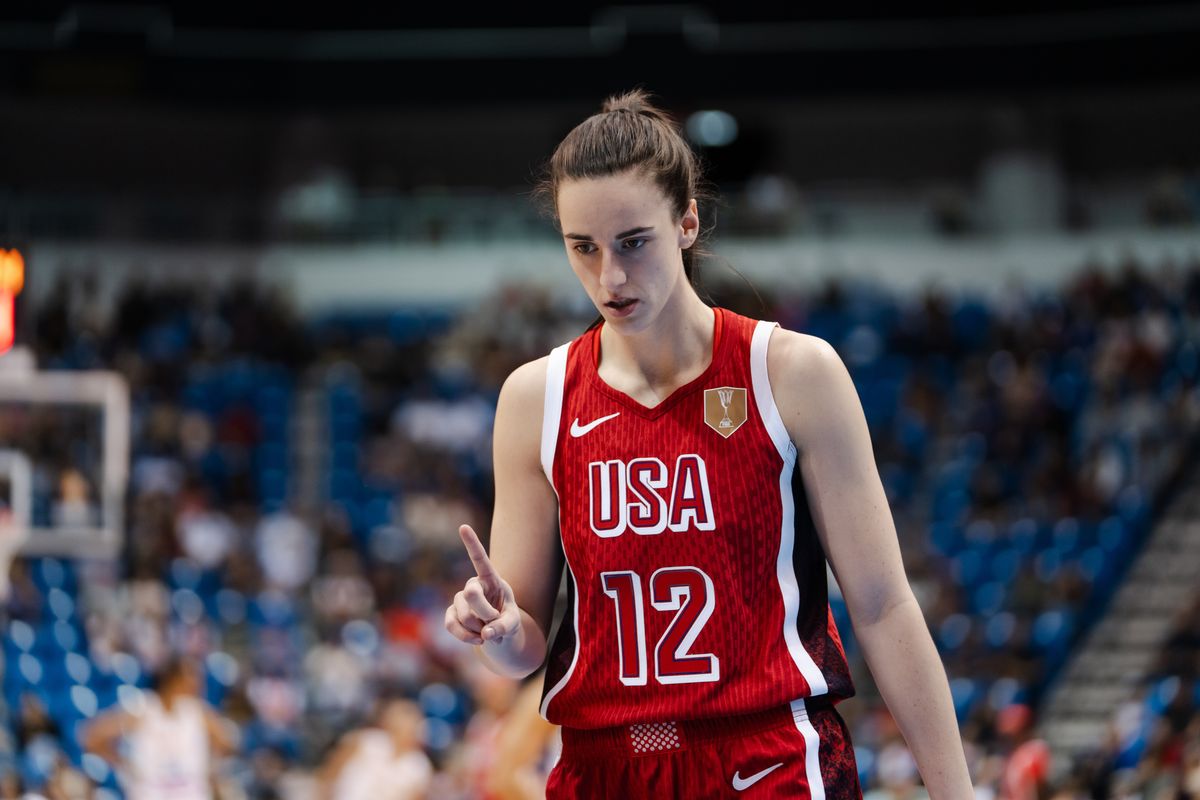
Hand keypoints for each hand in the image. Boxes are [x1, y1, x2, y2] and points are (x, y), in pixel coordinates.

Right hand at [445, 523, 522, 645]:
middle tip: (495, 621)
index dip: (472, 544)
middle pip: (471, 594)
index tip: (463, 526)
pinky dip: (465, 636)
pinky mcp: (452, 614)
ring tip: (488, 632)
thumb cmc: (508, 621)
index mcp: (492, 579)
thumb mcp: (514, 623)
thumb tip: (486, 634)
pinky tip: (477, 640)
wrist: (498, 634)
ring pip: (463, 614)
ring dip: (478, 628)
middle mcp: (474, 585)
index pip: (480, 560)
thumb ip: (504, 627)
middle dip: (485, 612)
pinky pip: (451, 624)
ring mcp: (460, 599)